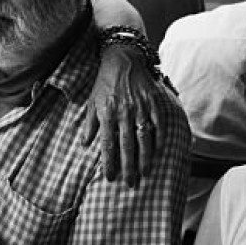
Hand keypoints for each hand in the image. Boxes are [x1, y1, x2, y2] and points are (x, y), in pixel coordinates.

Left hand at [85, 47, 165, 187]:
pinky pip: (158, 124)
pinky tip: (159, 152)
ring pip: (143, 139)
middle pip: (126, 146)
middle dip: (128, 167)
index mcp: (107, 114)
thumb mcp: (92, 102)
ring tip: (145, 174)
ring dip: (144, 158)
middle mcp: (123, 113)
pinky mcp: (152, 102)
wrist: (122, 59)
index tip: (110, 179)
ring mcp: (139, 108)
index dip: (109, 163)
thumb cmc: (105, 82)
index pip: (107, 145)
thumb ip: (90, 124)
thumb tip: (86, 144)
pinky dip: (159, 138)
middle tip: (130, 184)